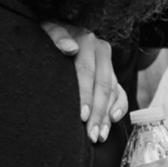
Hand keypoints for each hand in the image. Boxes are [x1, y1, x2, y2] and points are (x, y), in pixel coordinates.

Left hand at [41, 22, 127, 142]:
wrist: (56, 34)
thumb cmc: (47, 36)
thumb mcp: (48, 30)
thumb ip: (56, 36)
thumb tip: (70, 48)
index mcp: (86, 40)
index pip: (87, 71)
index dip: (85, 94)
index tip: (82, 115)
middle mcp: (101, 51)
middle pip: (103, 85)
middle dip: (98, 113)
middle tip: (91, 134)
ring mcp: (108, 64)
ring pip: (112, 92)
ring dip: (107, 116)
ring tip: (100, 136)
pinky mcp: (112, 75)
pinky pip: (120, 93)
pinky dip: (119, 108)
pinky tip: (113, 121)